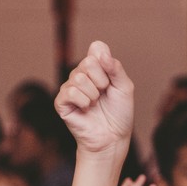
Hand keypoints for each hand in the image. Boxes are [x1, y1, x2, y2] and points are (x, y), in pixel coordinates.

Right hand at [56, 41, 135, 155]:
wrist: (112, 137)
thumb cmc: (119, 113)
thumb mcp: (125, 87)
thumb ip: (115, 68)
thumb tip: (101, 53)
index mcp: (96, 68)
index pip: (97, 47)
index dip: (106, 61)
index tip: (111, 78)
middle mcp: (81, 74)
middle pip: (88, 62)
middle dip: (102, 81)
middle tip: (103, 94)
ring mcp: (69, 87)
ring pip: (79, 78)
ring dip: (93, 94)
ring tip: (95, 104)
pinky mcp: (61, 101)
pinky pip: (70, 91)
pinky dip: (83, 102)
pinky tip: (86, 109)